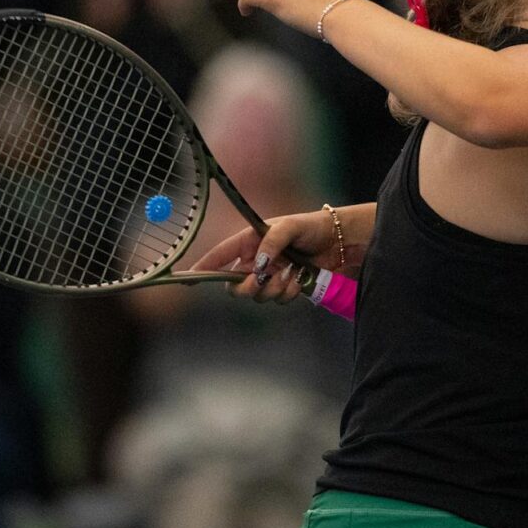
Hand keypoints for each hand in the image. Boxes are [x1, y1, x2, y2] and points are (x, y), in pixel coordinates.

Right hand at [189, 208, 353, 303]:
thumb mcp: (289, 227)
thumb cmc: (311, 227)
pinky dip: (290, 291)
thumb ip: (271, 243)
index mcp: (249, 242)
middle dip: (246, 287)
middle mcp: (256, 261)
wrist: (339, 240)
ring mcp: (270, 276)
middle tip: (261, 278)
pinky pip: (279, 300)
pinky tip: (300, 277)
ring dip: (275, 287)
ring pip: (258, 296)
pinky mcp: (285, 287)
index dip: (203, 268)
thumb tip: (258, 266)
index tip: (189, 278)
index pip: (220, 256)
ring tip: (292, 271)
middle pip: (234, 287)